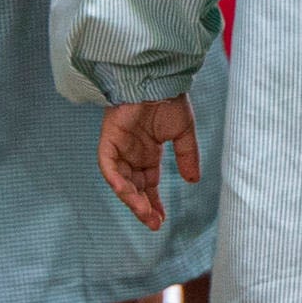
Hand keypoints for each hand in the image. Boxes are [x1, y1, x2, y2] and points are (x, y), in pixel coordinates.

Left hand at [97, 97, 200, 230]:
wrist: (158, 78)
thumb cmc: (170, 99)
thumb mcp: (183, 133)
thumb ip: (187, 157)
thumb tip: (193, 181)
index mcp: (148, 153)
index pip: (149, 185)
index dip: (154, 202)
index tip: (162, 220)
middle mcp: (132, 154)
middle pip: (135, 188)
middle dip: (143, 207)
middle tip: (154, 223)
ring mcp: (120, 147)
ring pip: (121, 181)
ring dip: (131, 199)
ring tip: (145, 214)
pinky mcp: (109, 139)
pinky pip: (108, 165)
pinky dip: (116, 180)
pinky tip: (126, 193)